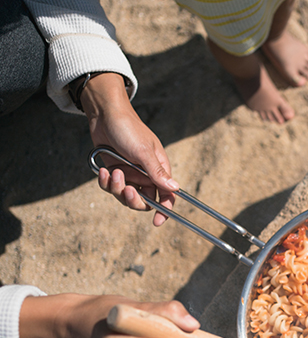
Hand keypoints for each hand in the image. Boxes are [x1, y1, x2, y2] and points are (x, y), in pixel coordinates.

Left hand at [80, 73, 177, 226]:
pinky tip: (101, 169)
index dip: (164, 210)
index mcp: (159, 170)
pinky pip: (110, 187)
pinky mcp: (114, 171)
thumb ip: (158, 173)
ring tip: (112, 173)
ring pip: (125, 196)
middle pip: (144, 201)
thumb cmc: (129, 129)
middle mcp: (145, 174)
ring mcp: (129, 174)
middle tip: (126, 190)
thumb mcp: (144, 152)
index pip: (167, 196)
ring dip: (116, 188)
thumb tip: (175, 189)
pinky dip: (104, 182)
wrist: (105, 115)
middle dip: (133, 199)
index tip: (157, 221)